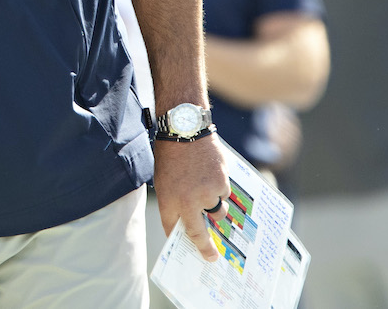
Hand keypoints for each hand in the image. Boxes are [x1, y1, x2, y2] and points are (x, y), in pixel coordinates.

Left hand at [152, 137, 230, 261]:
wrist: (184, 130)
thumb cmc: (170, 155)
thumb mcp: (163, 181)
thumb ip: (174, 201)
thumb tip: (184, 221)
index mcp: (168, 200)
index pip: (174, 229)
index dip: (182, 242)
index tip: (192, 255)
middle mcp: (188, 201)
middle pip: (199, 232)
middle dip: (206, 247)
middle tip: (212, 257)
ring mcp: (207, 193)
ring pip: (217, 211)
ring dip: (213, 206)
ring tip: (204, 186)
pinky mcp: (222, 183)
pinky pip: (224, 193)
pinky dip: (219, 186)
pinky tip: (210, 171)